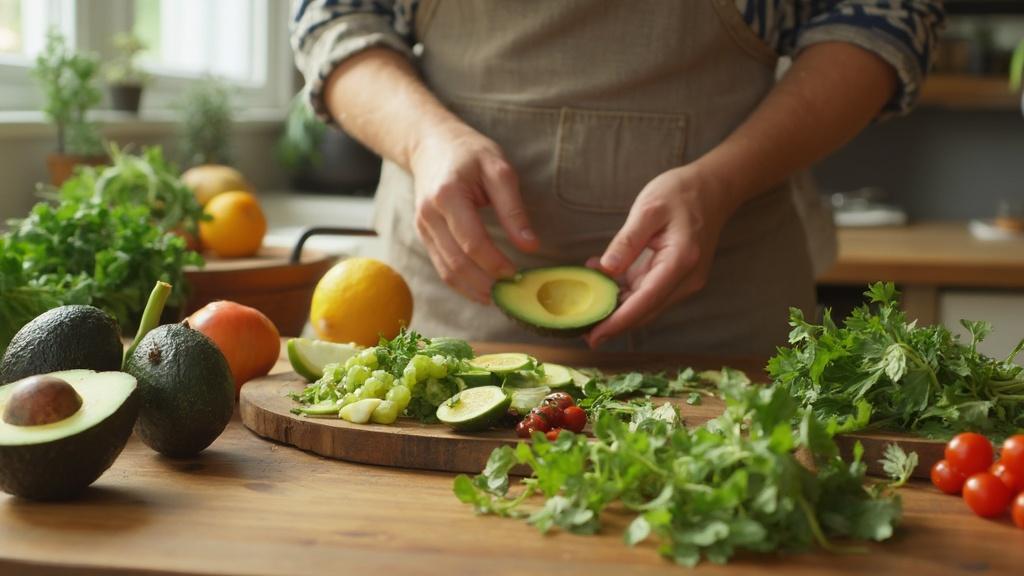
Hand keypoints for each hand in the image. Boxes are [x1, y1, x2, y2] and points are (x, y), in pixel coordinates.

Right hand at [409, 122, 538, 302]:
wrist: (430, 145)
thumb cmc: (469, 153)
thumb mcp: (499, 169)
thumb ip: (513, 209)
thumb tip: (530, 246)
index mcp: (448, 195)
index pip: (472, 241)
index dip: (495, 263)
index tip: (517, 274)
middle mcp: (429, 215)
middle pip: (456, 262)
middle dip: (485, 283)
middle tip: (510, 294)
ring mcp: (422, 227)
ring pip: (446, 270)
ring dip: (472, 289)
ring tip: (498, 299)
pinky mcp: (424, 235)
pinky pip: (441, 266)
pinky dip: (461, 283)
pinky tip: (481, 289)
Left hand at [585, 164, 734, 347]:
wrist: (712, 188)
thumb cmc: (680, 193)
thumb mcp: (648, 209)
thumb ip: (627, 241)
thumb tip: (606, 269)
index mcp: (680, 261)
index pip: (645, 301)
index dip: (618, 322)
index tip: (594, 336)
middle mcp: (686, 279)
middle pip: (646, 311)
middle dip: (615, 324)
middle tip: (582, 331)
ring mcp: (685, 281)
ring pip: (647, 305)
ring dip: (619, 309)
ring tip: (587, 308)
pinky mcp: (678, 278)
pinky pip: (650, 293)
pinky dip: (627, 294)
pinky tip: (604, 284)